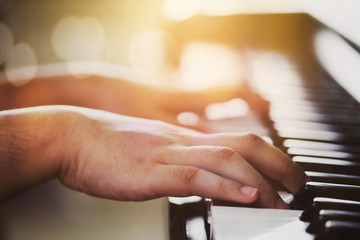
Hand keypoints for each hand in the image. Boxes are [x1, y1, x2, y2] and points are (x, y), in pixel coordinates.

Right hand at [56, 106, 306, 208]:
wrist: (72, 137)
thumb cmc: (107, 147)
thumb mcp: (150, 150)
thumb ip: (176, 162)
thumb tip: (198, 178)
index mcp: (182, 138)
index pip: (236, 140)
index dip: (267, 156)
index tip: (283, 174)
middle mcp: (181, 141)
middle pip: (243, 143)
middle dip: (277, 164)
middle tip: (298, 185)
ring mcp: (167, 154)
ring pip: (225, 160)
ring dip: (259, 181)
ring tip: (281, 201)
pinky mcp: (150, 172)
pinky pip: (194, 176)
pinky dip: (224, 187)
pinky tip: (245, 198)